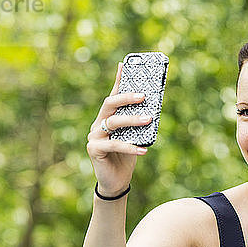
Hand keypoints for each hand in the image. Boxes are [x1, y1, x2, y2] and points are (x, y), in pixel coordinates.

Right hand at [86, 62, 152, 196]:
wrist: (117, 181)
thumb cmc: (126, 157)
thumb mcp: (135, 137)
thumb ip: (138, 124)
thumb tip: (153, 109)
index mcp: (107, 118)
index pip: (113, 95)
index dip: (118, 80)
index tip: (124, 64)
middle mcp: (98, 124)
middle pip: (110, 104)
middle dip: (126, 97)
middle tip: (144, 96)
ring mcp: (94, 136)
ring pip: (113, 122)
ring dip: (132, 120)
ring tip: (149, 119)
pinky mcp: (94, 149)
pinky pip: (115, 144)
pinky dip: (131, 146)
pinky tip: (144, 150)